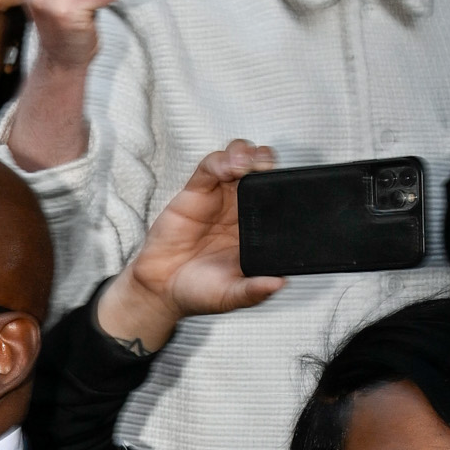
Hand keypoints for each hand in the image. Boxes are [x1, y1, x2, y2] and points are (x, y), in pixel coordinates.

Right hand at [97, 141, 284, 354]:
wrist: (160, 292)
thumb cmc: (197, 291)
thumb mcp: (231, 296)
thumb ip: (253, 291)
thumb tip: (280, 283)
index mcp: (255, 228)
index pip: (277, 195)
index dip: (284, 184)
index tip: (289, 185)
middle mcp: (239, 208)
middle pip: (260, 169)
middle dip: (267, 159)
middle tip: (267, 167)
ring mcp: (218, 197)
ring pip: (237, 159)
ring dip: (246, 153)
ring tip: (246, 165)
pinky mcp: (195, 191)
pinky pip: (210, 167)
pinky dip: (220, 160)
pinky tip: (227, 168)